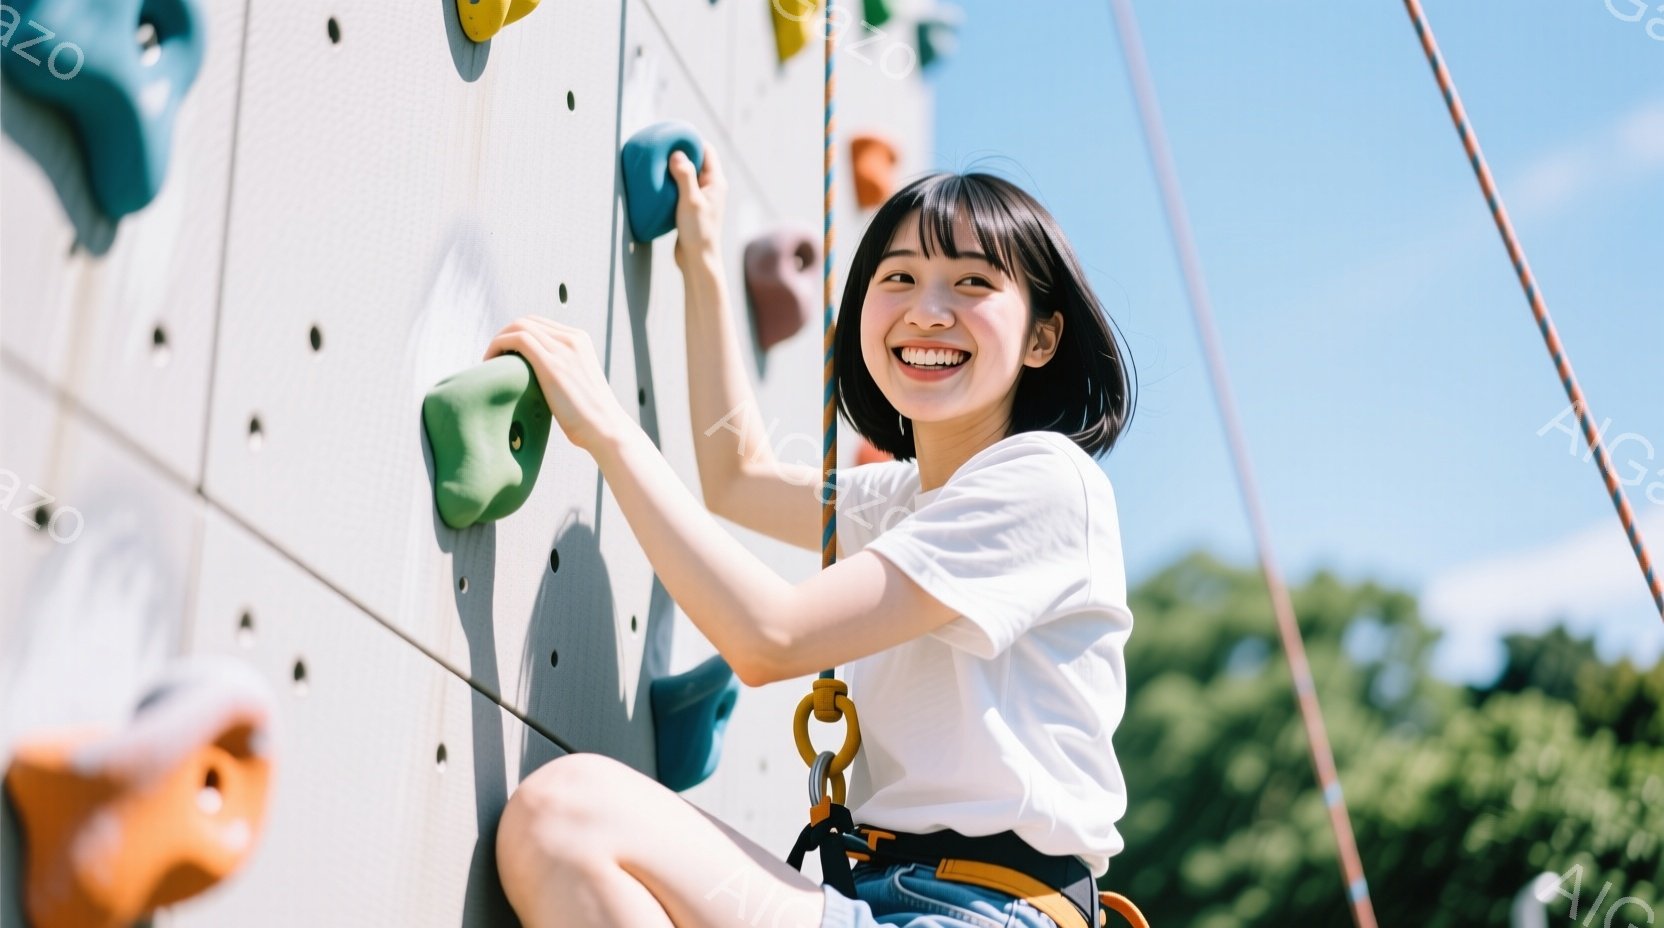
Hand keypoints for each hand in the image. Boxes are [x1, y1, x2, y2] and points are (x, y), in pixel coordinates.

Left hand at [483, 316, 628, 454]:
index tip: (506, 354)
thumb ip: (561, 372)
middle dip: (504, 335)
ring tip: (490, 361)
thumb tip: (536, 380)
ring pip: (519, 326)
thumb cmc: (590, 416)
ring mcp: (563, 348)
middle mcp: (572, 338)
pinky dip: (498, 346)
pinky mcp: (551, 363)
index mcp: (580, 340)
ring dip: (498, 340)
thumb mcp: (578, 383)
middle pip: (527, 321)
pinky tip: (491, 363)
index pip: (540, 324)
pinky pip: (517, 339)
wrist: (605, 428)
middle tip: (494, 357)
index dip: (517, 334)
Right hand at [669, 145, 725, 269]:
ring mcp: (702, 199)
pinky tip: (659, 184)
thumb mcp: (689, 200)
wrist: (697, 260)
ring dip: (675, 170)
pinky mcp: (691, 209)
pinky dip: (672, 184)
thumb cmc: (698, 231)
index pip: (706, 150)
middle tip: (662, 148)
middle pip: (697, 161)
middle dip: (681, 153)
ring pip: (688, 176)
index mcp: (716, 182)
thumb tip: (676, 153)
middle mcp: (712, 188)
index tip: (674, 136)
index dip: (692, 140)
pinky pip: (682, 189)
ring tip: (658, 163)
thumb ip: (684, 175)